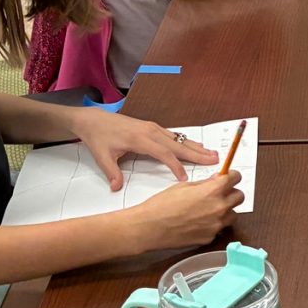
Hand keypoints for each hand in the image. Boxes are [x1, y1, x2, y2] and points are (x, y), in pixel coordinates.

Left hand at [75, 112, 217, 189]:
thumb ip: (112, 172)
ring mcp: (153, 128)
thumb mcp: (102, 156)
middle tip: (214, 161)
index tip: (185, 179)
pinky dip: (187, 142)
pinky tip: (196, 146)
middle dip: (197, 154)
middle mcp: (151, 131)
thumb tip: (116, 188)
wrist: (93, 119)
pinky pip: (174, 135)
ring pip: (179, 139)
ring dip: (195, 147)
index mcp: (140, 139)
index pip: (164, 154)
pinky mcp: (152, 127)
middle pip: (178, 145)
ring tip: (212, 153)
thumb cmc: (98, 137)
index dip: (176, 166)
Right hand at [130, 171, 241, 250]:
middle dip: (231, 193)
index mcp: (213, 191)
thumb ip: (205, 183)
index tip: (229, 177)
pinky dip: (213, 224)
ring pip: (232, 215)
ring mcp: (216, 225)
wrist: (149, 227)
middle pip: (240, 197)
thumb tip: (217, 180)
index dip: (232, 176)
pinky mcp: (210, 238)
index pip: (236, 178)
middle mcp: (219, 208)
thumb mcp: (184, 186)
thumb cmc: (161, 206)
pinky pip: (219, 228)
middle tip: (220, 193)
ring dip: (225, 210)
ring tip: (208, 210)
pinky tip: (199, 222)